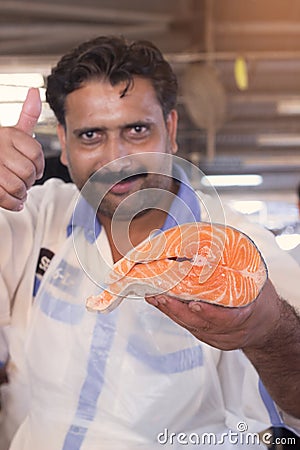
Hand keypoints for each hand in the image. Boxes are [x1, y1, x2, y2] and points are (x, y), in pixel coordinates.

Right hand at [0, 88, 43, 210]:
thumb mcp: (12, 132)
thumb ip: (26, 115)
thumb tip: (34, 92)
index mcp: (7, 134)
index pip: (37, 155)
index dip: (38, 167)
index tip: (33, 169)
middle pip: (29, 172)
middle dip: (28, 181)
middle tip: (21, 180)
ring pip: (18, 185)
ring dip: (20, 193)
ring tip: (16, 189)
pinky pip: (5, 197)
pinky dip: (12, 203)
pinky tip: (12, 199)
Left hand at [145, 279, 280, 350]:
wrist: (267, 326)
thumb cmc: (260, 300)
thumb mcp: (256, 283)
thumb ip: (238, 271)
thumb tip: (214, 245)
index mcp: (246, 317)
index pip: (227, 319)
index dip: (209, 313)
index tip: (194, 304)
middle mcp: (229, 332)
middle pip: (200, 324)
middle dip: (177, 310)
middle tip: (160, 295)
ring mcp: (217, 338)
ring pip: (190, 326)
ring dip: (169, 310)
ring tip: (153, 296)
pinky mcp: (207, 337)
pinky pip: (188, 326)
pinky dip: (173, 313)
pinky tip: (160, 303)